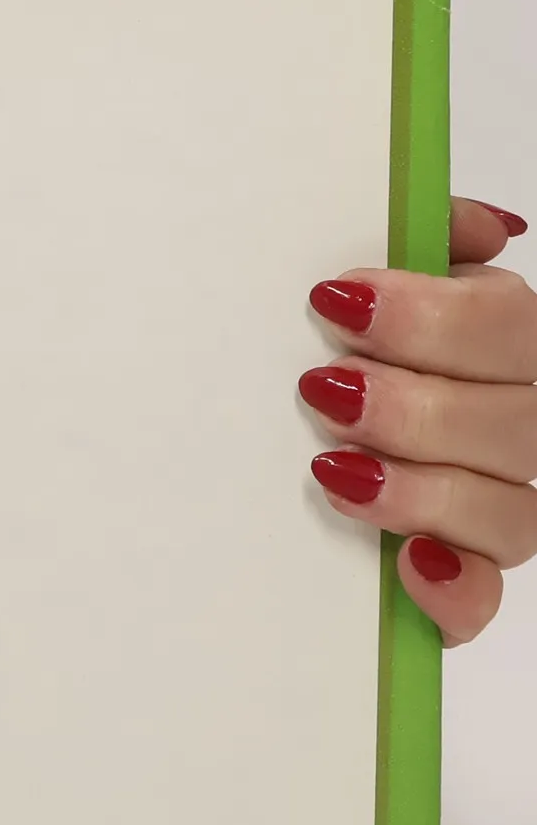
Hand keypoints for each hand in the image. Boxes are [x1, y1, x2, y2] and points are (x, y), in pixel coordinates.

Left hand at [303, 198, 534, 644]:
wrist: (308, 410)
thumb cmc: (350, 345)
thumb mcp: (384, 286)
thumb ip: (431, 243)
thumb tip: (478, 226)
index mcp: (510, 347)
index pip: (517, 329)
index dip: (436, 318)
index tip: (337, 302)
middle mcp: (521, 429)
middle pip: (518, 424)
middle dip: (418, 405)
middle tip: (326, 388)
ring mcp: (498, 508)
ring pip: (507, 513)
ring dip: (421, 489)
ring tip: (334, 468)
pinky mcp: (460, 579)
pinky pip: (482, 599)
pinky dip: (453, 587)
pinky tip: (413, 563)